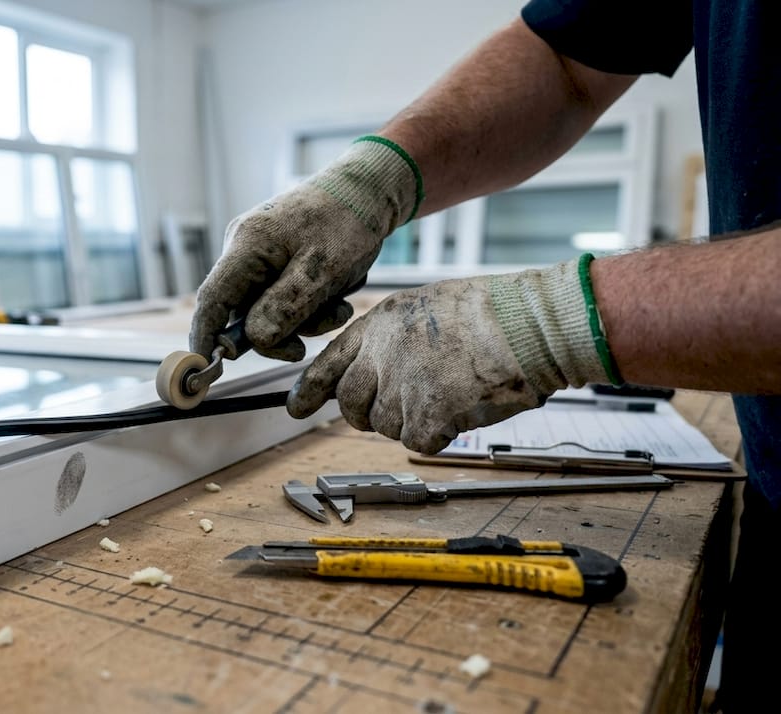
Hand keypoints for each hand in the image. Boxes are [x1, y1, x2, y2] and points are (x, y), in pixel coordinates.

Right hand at [189, 138, 421, 360]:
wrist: (369, 188)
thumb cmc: (348, 220)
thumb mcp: (323, 269)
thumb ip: (286, 307)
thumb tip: (255, 339)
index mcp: (247, 246)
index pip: (212, 300)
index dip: (204, 338)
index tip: (203, 369)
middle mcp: (244, 249)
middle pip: (242, 312)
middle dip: (278, 332)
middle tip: (304, 348)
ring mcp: (259, 254)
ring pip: (267, 309)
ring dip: (304, 318)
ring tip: (338, 302)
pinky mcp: (276, 259)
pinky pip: (283, 296)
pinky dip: (310, 304)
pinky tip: (335, 288)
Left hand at [286, 258, 614, 452]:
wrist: (530, 325)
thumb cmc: (491, 314)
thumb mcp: (423, 310)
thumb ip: (392, 341)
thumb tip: (375, 373)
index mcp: (378, 326)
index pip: (327, 364)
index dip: (308, 391)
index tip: (294, 409)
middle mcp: (380, 355)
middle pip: (351, 405)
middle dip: (368, 414)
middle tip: (402, 407)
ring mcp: (401, 386)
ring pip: (386, 426)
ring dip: (413, 421)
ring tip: (449, 392)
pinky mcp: (426, 416)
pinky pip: (418, 442)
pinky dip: (439, 435)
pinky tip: (462, 407)